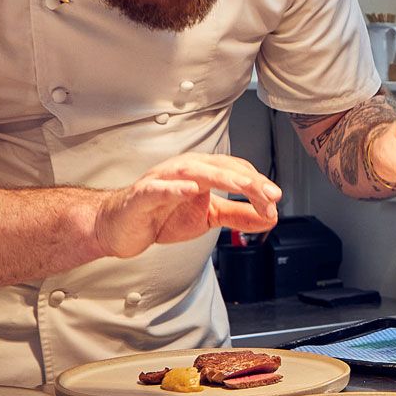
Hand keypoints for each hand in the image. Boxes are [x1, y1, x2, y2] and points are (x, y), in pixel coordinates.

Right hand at [92, 153, 280, 258]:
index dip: (258, 185)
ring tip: (243, 187)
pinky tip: (191, 189)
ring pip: (196, 172)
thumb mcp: (208, 217)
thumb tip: (270, 218)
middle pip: (222, 168)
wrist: (120, 228)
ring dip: (222, 178)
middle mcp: (185, 169)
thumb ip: (238, 216)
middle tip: (271, 195)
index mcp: (202, 171)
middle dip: (249, 181)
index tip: (275, 202)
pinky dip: (175, 187)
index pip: (236, 171)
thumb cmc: (160, 215)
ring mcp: (163, 179)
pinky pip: (160, 188)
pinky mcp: (143, 194)